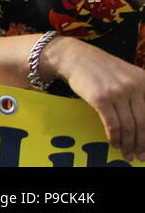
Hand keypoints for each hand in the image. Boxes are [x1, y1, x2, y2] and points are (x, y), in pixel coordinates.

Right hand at [46, 35, 144, 160]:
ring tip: (126, 153)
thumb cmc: (101, 68)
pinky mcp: (100, 98)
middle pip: (143, 123)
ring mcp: (117, 92)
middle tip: (140, 156)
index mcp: (144, 81)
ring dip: (127, 144)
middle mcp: (134, 86)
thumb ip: (140, 93)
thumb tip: (143, 124)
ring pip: (128, 127)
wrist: (75, 56)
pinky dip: (114, 138)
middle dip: (141, 143)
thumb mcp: (127, 75)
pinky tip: (114, 143)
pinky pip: (112, 125)